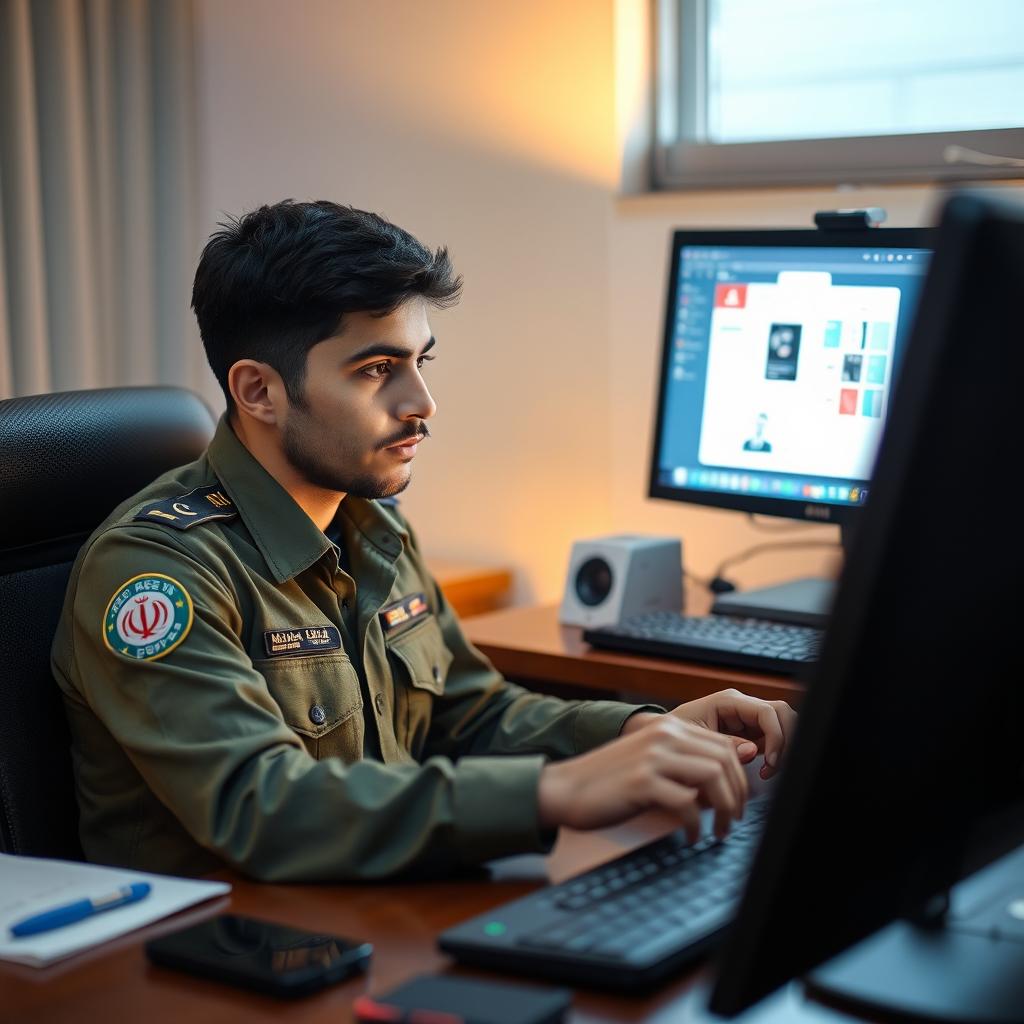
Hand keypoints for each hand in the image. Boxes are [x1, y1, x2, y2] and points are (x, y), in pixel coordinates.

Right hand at [538, 715, 747, 841]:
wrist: (565, 788)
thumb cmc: (609, 780)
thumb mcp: (650, 760)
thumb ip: (684, 760)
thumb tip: (728, 771)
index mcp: (667, 727)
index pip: (723, 745)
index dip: (739, 776)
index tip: (738, 801)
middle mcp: (663, 735)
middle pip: (724, 760)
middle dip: (738, 794)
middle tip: (732, 819)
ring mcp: (652, 757)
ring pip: (713, 777)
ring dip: (724, 809)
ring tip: (718, 829)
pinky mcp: (642, 782)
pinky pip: (687, 803)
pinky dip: (696, 825)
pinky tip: (691, 836)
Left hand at [667, 688, 797, 779]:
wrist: (663, 740)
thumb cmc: (673, 736)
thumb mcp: (695, 741)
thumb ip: (725, 745)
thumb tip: (753, 751)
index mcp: (729, 701)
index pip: (768, 712)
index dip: (776, 736)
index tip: (770, 761)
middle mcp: (742, 706)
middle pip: (782, 713)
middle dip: (786, 739)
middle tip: (774, 765)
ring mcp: (748, 719)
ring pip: (783, 724)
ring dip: (783, 747)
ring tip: (769, 768)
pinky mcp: (751, 733)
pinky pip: (774, 738)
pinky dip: (776, 754)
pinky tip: (764, 769)